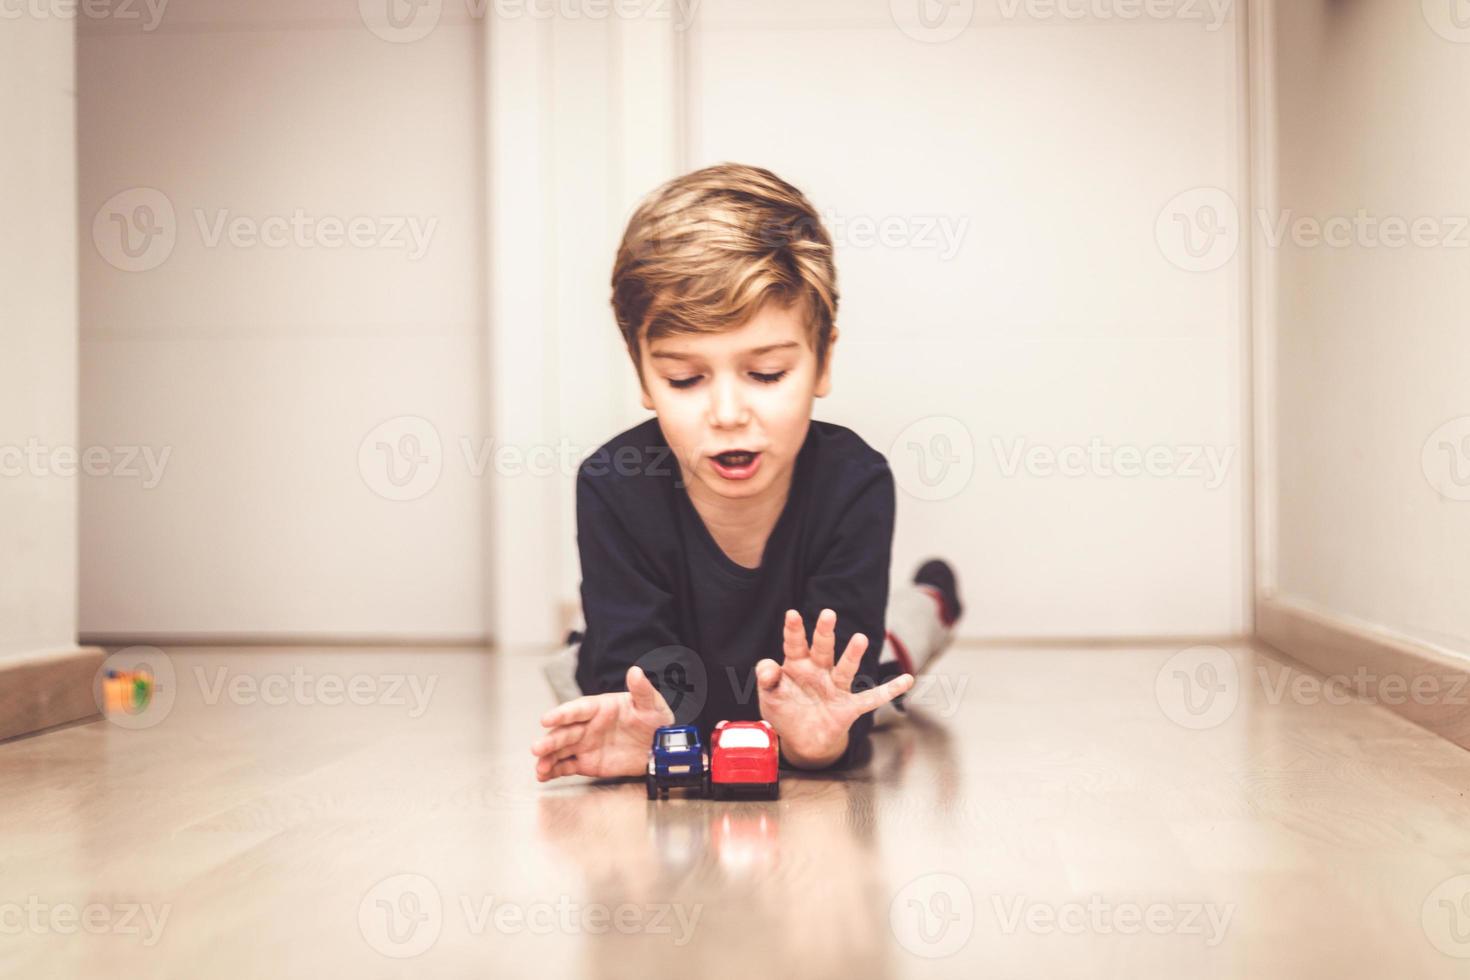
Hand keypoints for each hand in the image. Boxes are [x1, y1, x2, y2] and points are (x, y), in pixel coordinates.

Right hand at [532, 665, 673, 781]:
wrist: (659, 746)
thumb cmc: (654, 719)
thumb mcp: (651, 703)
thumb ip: (641, 689)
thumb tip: (636, 671)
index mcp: (600, 707)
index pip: (578, 709)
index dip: (562, 714)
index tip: (546, 719)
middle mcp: (588, 725)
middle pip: (565, 732)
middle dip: (550, 740)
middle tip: (537, 748)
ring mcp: (586, 744)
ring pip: (561, 750)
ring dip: (548, 758)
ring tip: (539, 768)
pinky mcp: (587, 762)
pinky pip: (567, 766)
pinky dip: (554, 771)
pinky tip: (543, 775)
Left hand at [755, 608, 913, 768]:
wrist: (801, 741)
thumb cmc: (785, 710)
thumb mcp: (768, 695)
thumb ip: (766, 678)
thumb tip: (769, 668)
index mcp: (797, 664)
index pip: (795, 644)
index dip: (793, 630)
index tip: (792, 614)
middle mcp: (818, 671)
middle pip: (822, 648)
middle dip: (824, 632)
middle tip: (828, 614)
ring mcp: (835, 688)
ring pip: (845, 668)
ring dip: (853, 655)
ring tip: (860, 638)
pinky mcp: (849, 707)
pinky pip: (872, 698)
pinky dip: (889, 690)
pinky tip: (907, 680)